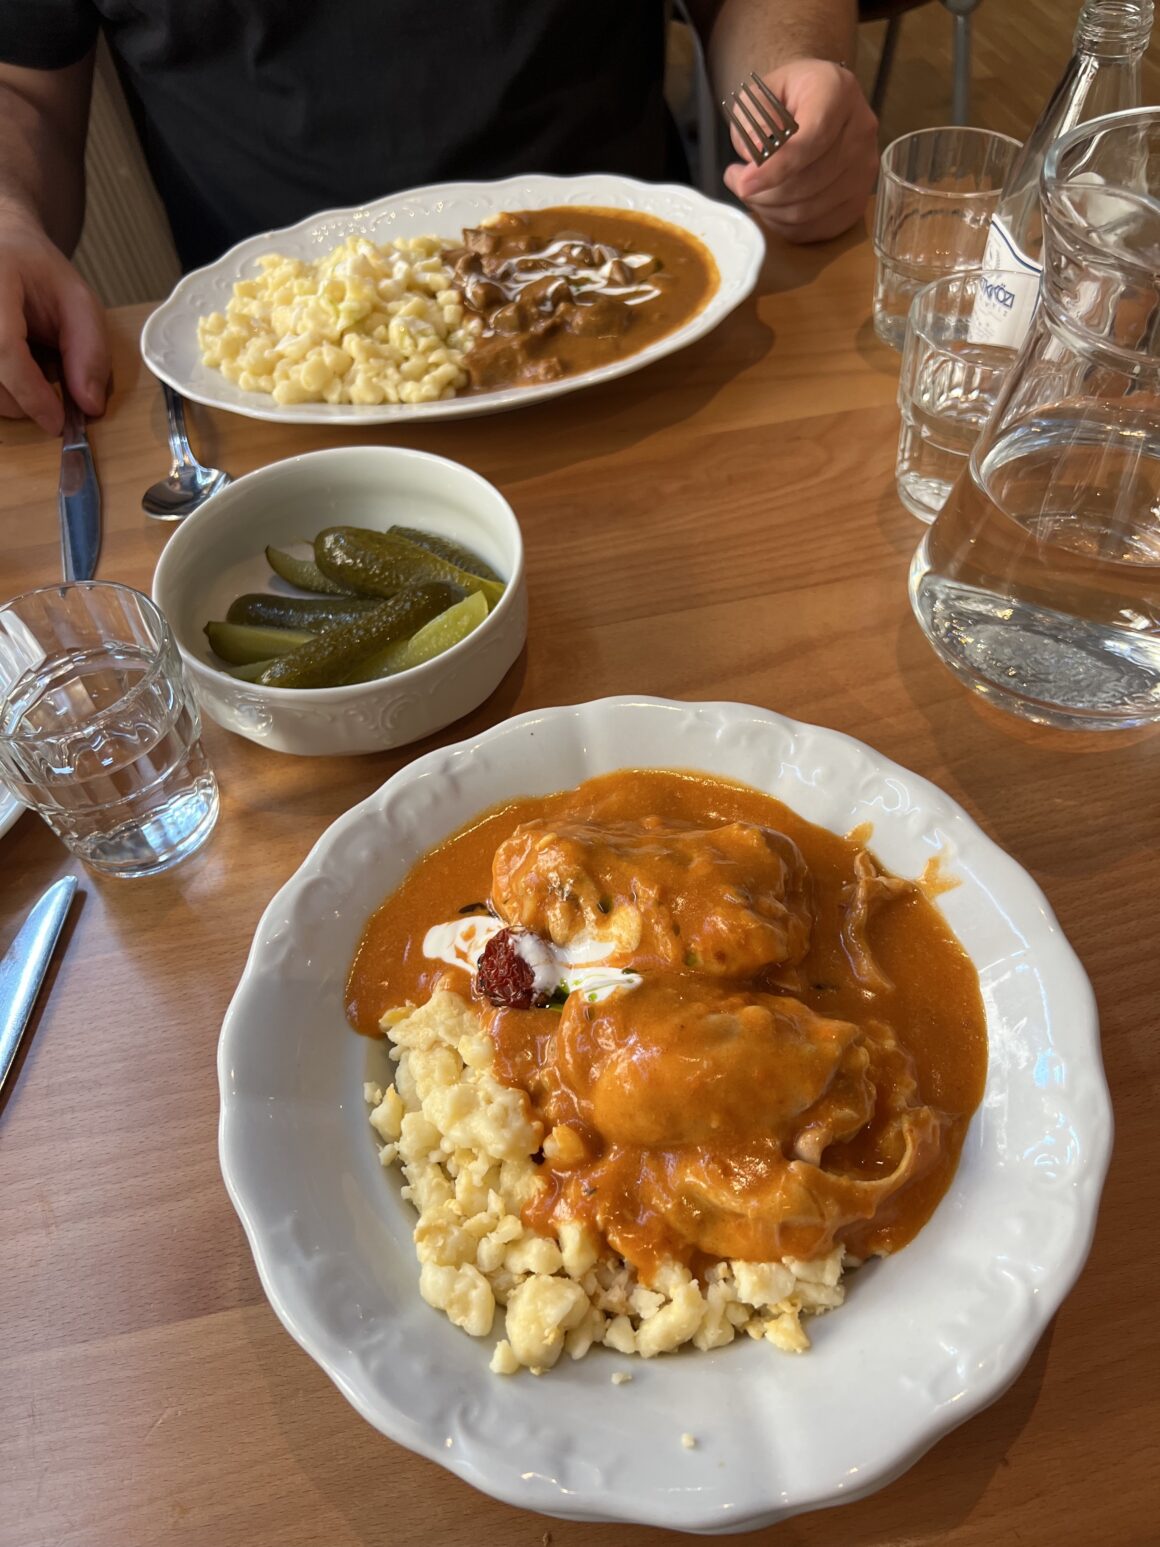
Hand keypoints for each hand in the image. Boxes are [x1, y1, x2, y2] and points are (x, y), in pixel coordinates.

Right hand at [0, 211, 108, 434]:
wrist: (2, 249)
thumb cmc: (37, 275)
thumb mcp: (79, 303)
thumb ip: (90, 351)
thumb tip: (89, 406)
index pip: (3, 348)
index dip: (30, 393)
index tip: (57, 421)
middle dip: (23, 400)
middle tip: (50, 386)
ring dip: (8, 398)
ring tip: (29, 365)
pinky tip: (13, 370)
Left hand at [724, 59, 877, 243]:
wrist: (814, 105)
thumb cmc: (785, 99)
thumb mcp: (760, 92)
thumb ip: (752, 118)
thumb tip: (755, 152)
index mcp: (838, 92)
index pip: (812, 139)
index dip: (776, 168)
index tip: (744, 183)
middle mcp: (861, 130)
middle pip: (810, 180)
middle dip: (765, 193)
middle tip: (738, 183)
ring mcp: (865, 169)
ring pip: (810, 209)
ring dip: (771, 210)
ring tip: (752, 191)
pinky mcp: (859, 199)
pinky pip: (817, 228)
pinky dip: (786, 225)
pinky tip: (771, 206)